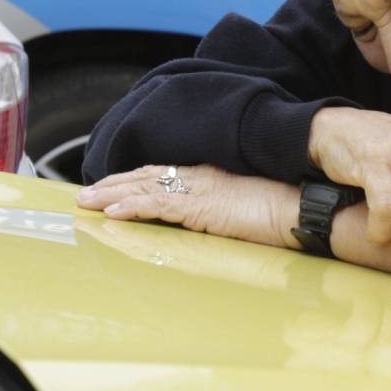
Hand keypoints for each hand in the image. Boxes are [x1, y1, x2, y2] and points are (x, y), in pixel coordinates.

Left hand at [77, 164, 300, 249]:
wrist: (306, 207)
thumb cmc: (288, 208)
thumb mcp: (249, 204)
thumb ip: (224, 207)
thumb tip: (210, 217)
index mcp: (213, 174)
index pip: (164, 173)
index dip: (134, 179)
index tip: (112, 185)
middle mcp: (203, 176)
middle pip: (148, 176)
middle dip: (114, 184)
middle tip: (85, 193)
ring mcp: (202, 189)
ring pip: (146, 188)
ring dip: (112, 195)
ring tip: (86, 202)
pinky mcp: (203, 206)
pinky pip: (159, 206)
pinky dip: (132, 208)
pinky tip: (112, 213)